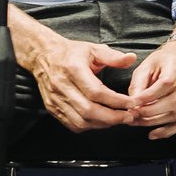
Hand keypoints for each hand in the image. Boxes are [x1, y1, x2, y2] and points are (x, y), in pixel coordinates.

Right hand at [17, 21, 137, 131]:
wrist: (43, 56)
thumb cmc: (71, 52)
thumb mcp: (93, 48)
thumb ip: (113, 56)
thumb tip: (132, 59)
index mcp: (73, 69)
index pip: (96, 92)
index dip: (116, 101)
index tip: (132, 103)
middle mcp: (62, 86)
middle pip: (88, 110)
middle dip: (112, 117)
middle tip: (130, 117)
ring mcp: (55, 99)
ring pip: (80, 121)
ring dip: (102, 124)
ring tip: (119, 120)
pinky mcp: (52, 108)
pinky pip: (72, 124)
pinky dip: (90, 126)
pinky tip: (102, 121)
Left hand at [127, 37, 175, 140]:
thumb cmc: (162, 61)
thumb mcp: (146, 65)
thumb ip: (138, 84)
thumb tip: (132, 104)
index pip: (166, 84)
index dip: (148, 96)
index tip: (132, 104)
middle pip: (173, 102)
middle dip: (150, 112)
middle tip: (133, 116)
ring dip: (155, 122)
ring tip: (138, 123)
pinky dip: (168, 130)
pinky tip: (154, 134)